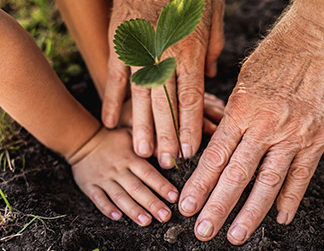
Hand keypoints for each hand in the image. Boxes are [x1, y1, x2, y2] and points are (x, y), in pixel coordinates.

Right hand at [69, 128, 178, 225]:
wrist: (83, 140)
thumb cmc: (113, 140)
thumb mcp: (131, 135)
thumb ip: (149, 144)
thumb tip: (169, 153)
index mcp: (130, 158)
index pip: (148, 174)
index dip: (161, 186)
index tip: (174, 197)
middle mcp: (118, 170)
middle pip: (137, 188)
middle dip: (152, 203)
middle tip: (165, 216)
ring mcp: (103, 178)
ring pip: (120, 196)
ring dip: (133, 210)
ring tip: (147, 221)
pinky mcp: (90, 185)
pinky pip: (98, 199)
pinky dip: (108, 208)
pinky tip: (118, 217)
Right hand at [103, 0, 224, 168]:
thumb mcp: (212, 14)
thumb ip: (212, 48)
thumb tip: (210, 75)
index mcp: (189, 50)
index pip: (190, 98)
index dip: (190, 127)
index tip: (189, 151)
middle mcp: (163, 55)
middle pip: (166, 104)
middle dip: (167, 136)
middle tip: (168, 163)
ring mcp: (139, 51)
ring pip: (139, 97)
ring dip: (141, 127)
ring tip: (143, 153)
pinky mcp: (119, 44)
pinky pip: (115, 78)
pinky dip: (112, 102)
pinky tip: (111, 123)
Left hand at [178, 8, 323, 243]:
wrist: (322, 39)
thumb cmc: (279, 53)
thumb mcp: (245, 79)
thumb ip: (234, 111)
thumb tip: (221, 137)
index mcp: (241, 111)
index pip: (215, 157)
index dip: (199, 185)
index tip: (187, 206)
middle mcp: (265, 128)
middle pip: (236, 176)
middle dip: (217, 207)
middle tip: (203, 231)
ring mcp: (293, 136)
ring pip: (268, 183)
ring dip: (250, 214)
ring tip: (236, 236)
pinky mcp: (318, 139)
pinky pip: (302, 176)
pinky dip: (291, 199)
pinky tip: (280, 218)